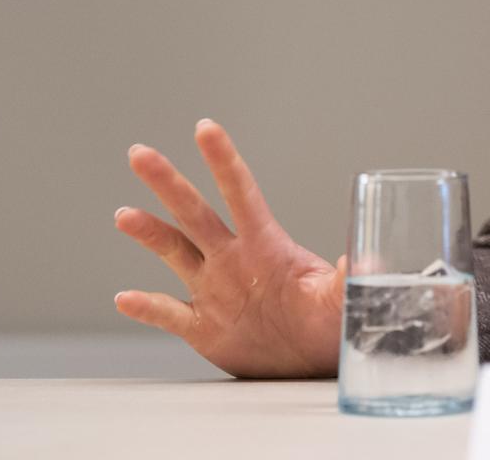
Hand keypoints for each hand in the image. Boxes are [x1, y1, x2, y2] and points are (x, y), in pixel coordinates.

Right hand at [113, 119, 344, 378]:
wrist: (311, 361)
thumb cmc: (330, 322)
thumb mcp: (342, 299)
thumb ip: (349, 279)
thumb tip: (365, 262)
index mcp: (266, 245)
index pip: (241, 193)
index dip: (223, 160)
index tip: (205, 128)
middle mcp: (233, 259)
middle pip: (195, 213)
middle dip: (168, 183)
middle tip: (140, 153)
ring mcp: (214, 291)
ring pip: (175, 252)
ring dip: (150, 233)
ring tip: (124, 214)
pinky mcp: (202, 327)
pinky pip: (168, 313)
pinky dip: (145, 308)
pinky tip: (123, 298)